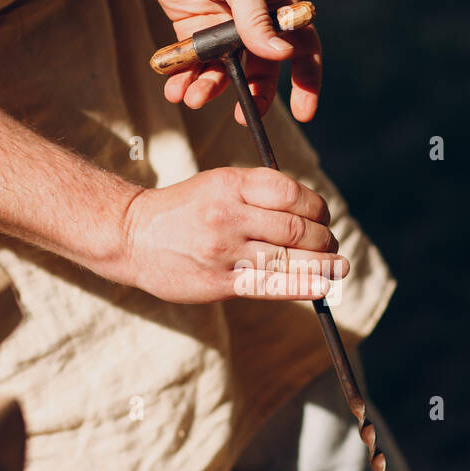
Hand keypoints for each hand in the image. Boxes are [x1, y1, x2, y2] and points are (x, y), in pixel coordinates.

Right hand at [118, 167, 347, 302]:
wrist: (132, 236)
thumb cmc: (183, 210)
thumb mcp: (217, 184)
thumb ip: (259, 194)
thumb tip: (310, 214)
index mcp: (231, 184)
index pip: (291, 193)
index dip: (318, 208)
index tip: (324, 218)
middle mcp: (229, 214)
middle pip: (296, 228)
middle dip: (324, 239)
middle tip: (332, 246)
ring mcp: (224, 250)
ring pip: (289, 258)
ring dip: (323, 264)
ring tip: (337, 267)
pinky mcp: (219, 282)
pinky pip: (270, 285)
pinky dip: (303, 286)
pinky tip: (323, 286)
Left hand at [139, 0, 322, 124]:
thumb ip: (257, 20)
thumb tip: (282, 57)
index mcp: (279, 8)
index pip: (303, 50)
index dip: (307, 82)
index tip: (304, 113)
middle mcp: (255, 24)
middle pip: (262, 72)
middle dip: (252, 97)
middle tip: (242, 118)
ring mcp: (224, 31)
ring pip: (224, 73)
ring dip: (210, 89)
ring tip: (191, 98)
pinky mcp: (195, 33)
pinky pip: (195, 65)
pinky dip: (185, 79)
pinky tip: (174, 89)